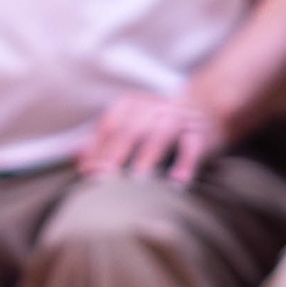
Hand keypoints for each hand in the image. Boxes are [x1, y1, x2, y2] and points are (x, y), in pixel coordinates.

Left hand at [78, 87, 226, 184]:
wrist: (206, 110)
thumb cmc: (155, 126)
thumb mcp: (129, 126)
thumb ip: (101, 142)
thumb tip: (78, 161)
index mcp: (131, 104)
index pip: (110, 127)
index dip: (98, 150)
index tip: (88, 173)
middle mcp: (153, 108)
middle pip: (131, 132)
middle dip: (116, 156)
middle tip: (107, 180)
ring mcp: (178, 119)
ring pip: (160, 138)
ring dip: (147, 159)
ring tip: (138, 180)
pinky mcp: (201, 133)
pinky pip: (192, 149)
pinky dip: (185, 165)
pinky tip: (177, 182)